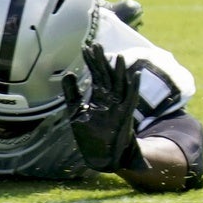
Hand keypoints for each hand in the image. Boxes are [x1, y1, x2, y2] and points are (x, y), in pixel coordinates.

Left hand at [61, 46, 145, 172]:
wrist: (100, 157)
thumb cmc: (89, 136)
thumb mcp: (76, 113)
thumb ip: (72, 94)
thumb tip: (68, 73)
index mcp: (99, 96)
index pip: (96, 74)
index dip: (91, 62)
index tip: (85, 48)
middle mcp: (110, 97)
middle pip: (107, 75)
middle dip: (102, 61)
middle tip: (96, 45)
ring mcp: (119, 105)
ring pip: (120, 84)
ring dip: (120, 71)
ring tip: (118, 56)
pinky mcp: (126, 115)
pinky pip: (132, 98)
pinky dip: (134, 86)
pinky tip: (135, 75)